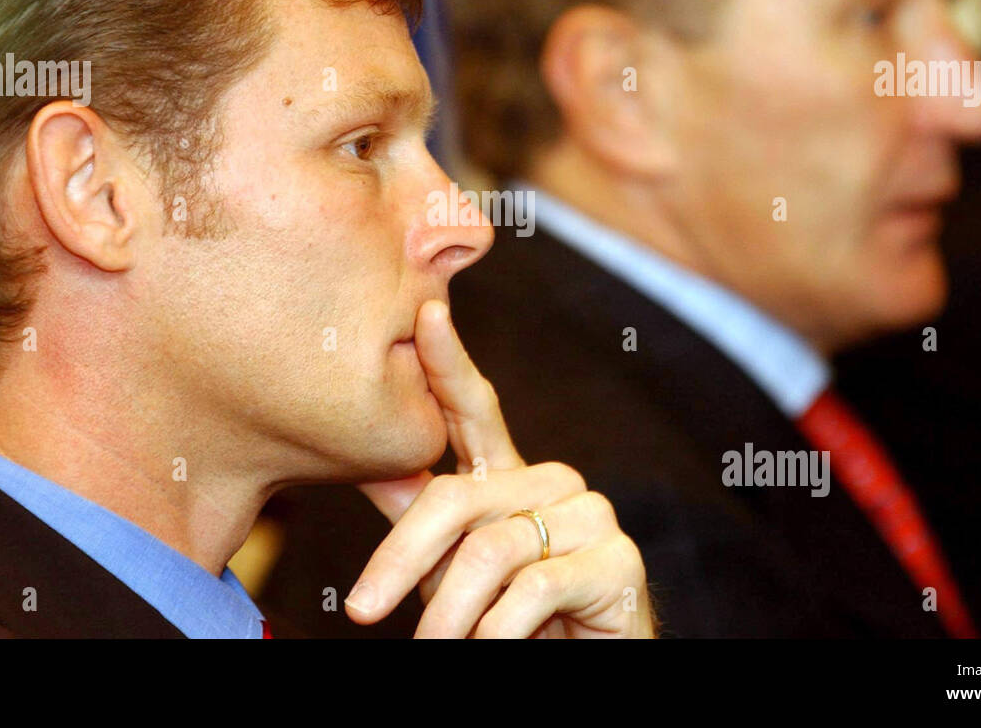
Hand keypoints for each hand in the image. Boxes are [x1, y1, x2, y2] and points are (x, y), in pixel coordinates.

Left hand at [349, 299, 653, 637]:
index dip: (449, 361)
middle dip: (401, 560)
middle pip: (455, 498)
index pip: (474, 409)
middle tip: (362, 610)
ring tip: (432, 649)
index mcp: (510, 476)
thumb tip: (364, 464)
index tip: (425, 314)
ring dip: (448, 615)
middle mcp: (553, 482)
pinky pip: (533, 589)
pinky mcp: (618, 560)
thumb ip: (418, 515)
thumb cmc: (510, 621)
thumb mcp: (451, 565)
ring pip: (488, 551)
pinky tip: (484, 651)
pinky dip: (494, 633)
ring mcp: (590, 516)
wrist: (584, 666)